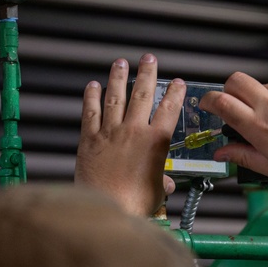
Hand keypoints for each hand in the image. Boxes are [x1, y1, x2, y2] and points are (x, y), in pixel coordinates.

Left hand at [75, 54, 185, 216]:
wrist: (106, 207)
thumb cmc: (134, 203)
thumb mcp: (157, 192)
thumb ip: (162, 182)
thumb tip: (166, 184)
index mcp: (155, 142)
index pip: (169, 110)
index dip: (174, 93)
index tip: (177, 82)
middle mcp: (133, 131)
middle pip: (142, 95)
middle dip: (146, 73)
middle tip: (148, 59)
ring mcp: (110, 132)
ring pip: (116, 97)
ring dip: (119, 78)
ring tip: (121, 63)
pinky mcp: (90, 139)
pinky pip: (91, 112)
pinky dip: (92, 97)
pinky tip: (93, 86)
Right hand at [201, 72, 267, 183]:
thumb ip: (244, 157)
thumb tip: (224, 152)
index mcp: (259, 126)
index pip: (221, 102)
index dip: (207, 101)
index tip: (205, 106)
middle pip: (235, 80)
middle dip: (227, 90)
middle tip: (229, 106)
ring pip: (260, 87)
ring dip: (255, 99)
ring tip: (267, 123)